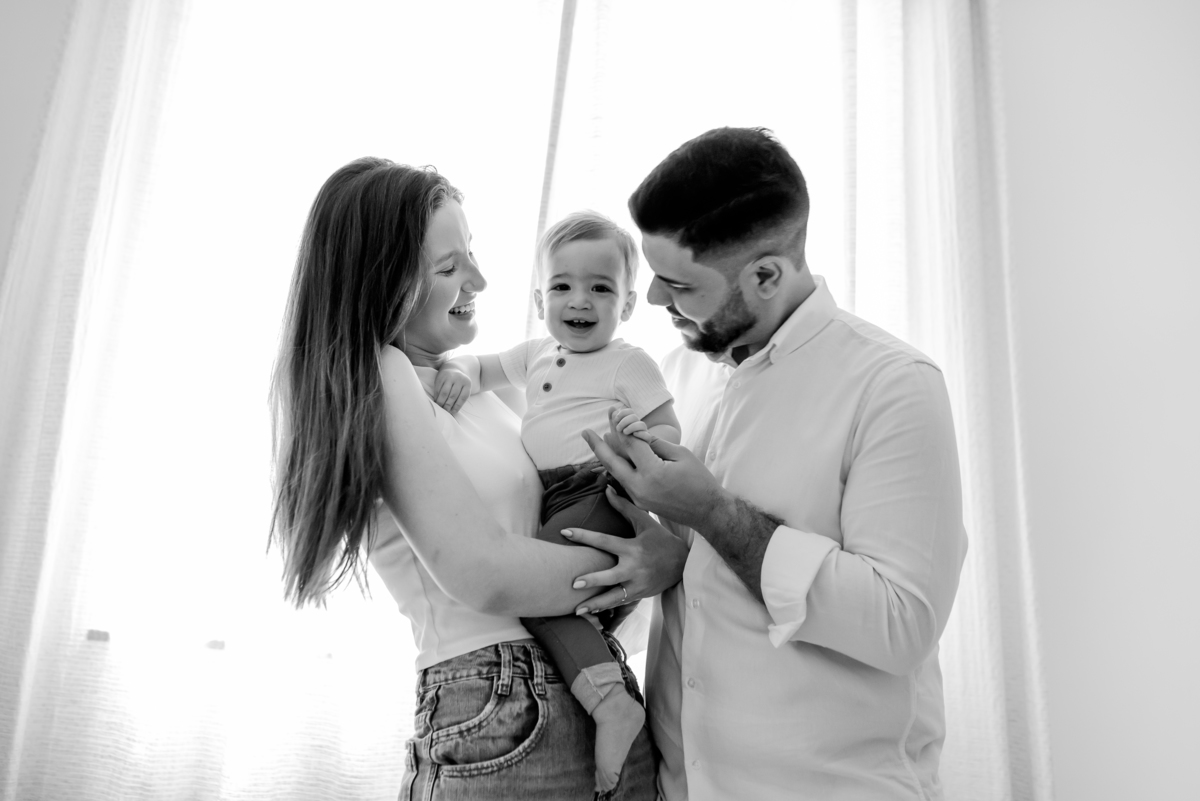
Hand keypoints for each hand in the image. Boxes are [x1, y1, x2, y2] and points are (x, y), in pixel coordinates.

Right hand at [433, 367, 471, 413]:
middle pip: (453, 395)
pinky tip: (437, 401)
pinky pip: (438, 389)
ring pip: (444, 393)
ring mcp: (449, 377)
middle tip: (445, 411)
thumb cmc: (459, 383)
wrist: (452, 368)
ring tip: (440, 408)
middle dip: (448, 405)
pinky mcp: (441, 377)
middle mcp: (459, 379)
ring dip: (441, 402)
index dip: (458, 406)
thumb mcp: (464, 387)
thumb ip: (460, 397)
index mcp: (467, 383)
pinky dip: (437, 397)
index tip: (453, 412)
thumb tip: (453, 412)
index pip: (463, 397)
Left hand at [562, 486, 688, 614]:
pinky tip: (589, 612)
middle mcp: (634, 568)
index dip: (584, 535)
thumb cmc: (661, 540)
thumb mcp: (645, 522)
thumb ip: (624, 507)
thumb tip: (607, 489)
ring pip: (613, 597)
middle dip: (592, 580)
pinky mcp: (638, 595)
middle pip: (610, 576)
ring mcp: (637, 584)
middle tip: (573, 583)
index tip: (565, 532)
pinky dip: (604, 608)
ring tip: (577, 610)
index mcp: (632, 548)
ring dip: (595, 604)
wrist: (682, 564)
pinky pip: (619, 603)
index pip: (604, 541)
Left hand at [581, 408, 731, 530]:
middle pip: (612, 462)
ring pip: (615, 474)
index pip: (631, 444)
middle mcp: (641, 487)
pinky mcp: (640, 505)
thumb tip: (637, 432)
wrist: (708, 512)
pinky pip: (623, 483)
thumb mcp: (681, 454)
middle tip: (585, 431)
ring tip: (596, 441)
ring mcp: (639, 498)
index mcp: (653, 472)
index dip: (624, 428)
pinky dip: (617, 469)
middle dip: (597, 445)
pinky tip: (612, 460)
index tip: (617, 415)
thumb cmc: (700, 480)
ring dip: (606, 457)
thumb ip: (656, 443)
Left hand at [611, 405, 651, 441]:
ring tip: (624, 432)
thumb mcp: (615, 430)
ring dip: (632, 427)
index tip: (616, 419)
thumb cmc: (623, 440)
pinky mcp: (647, 440)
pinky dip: (640, 434)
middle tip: (618, 428)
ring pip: (642, 425)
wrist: (628, 452)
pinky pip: (647, 435)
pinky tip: (634, 435)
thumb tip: (612, 407)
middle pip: (634, 417)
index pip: (630, 411)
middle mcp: (638, 425)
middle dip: (625, 421)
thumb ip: (613, 419)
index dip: (623, 413)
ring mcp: (644, 432)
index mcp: (632, 421)